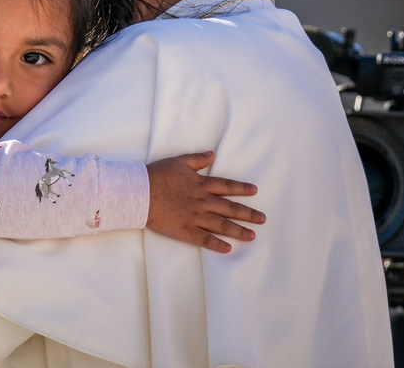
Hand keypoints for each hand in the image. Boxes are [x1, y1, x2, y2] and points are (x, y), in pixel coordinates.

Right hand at [146, 151, 265, 253]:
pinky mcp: (186, 230)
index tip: (254, 191)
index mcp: (201, 184)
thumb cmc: (157, 175)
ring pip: (222, 225)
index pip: (227, 186)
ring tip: (252, 235)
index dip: (241, 188)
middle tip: (263, 219)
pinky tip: (228, 249)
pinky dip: (217, 244)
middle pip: (230, 208)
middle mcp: (202, 201)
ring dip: (238, 230)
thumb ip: (197, 159)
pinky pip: (205, 239)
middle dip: (248, 214)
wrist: (140, 192)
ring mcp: (195, 217)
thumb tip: (211, 154)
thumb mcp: (178, 162)